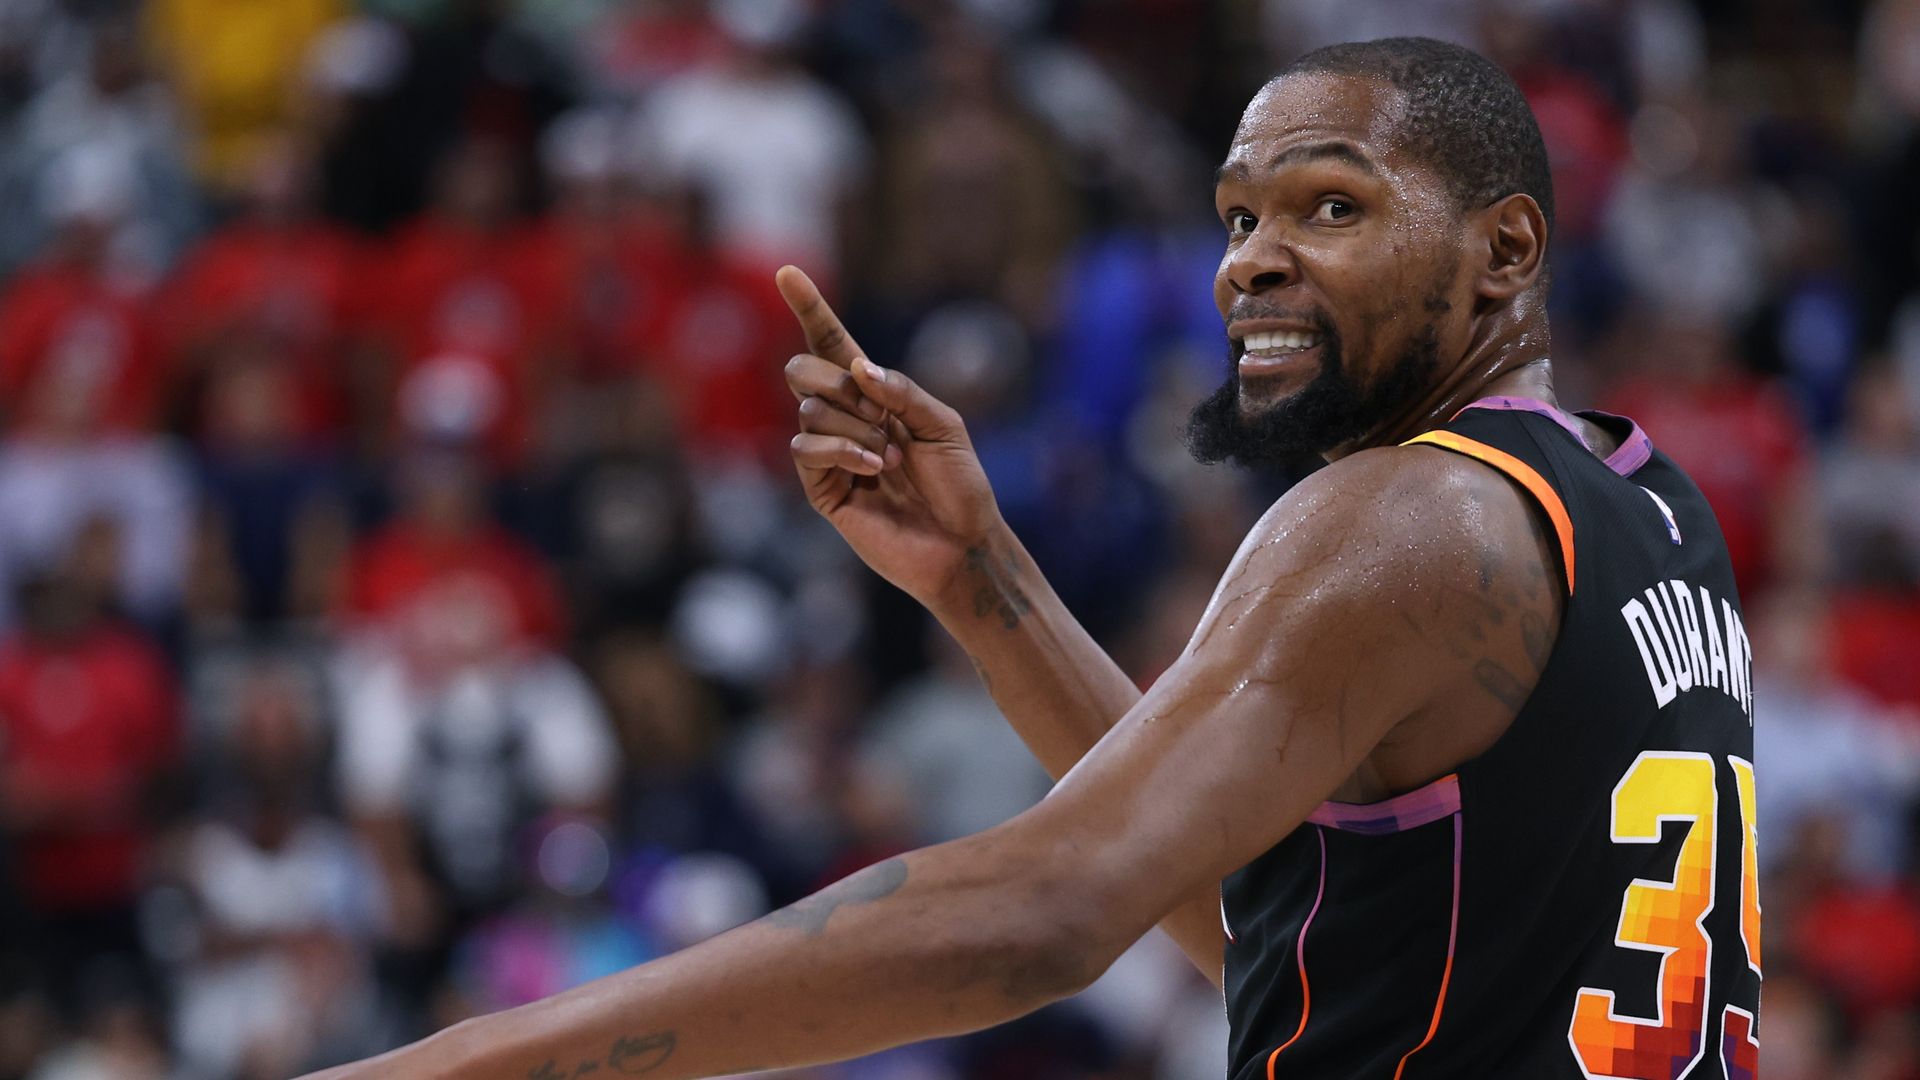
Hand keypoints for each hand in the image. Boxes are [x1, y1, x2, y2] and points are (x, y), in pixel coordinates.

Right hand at [776, 266, 1002, 604]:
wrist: (961, 545)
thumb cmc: (961, 487)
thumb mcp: (945, 426)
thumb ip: (903, 392)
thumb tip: (859, 369)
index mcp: (876, 396)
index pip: (832, 344)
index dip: (810, 309)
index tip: (787, 270)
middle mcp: (846, 419)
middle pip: (804, 370)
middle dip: (836, 382)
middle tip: (878, 416)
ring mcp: (830, 454)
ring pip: (809, 409)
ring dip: (856, 427)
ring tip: (890, 459)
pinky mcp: (822, 489)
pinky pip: (806, 448)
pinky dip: (841, 449)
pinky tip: (872, 466)